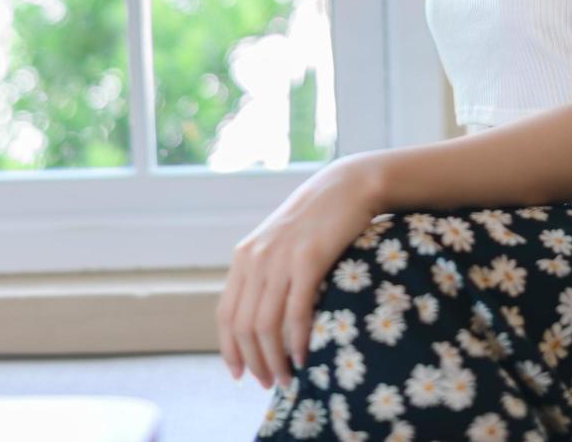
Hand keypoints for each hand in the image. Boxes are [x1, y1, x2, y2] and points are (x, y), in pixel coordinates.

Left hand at [216, 152, 383, 389]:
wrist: (346, 187)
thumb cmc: (317, 221)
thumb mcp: (280, 244)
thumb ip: (266, 273)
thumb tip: (260, 318)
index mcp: (244, 257)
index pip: (225, 314)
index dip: (230, 349)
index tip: (239, 374)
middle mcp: (255, 258)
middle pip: (243, 326)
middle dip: (253, 362)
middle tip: (269, 384)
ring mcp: (280, 259)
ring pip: (266, 325)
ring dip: (274, 359)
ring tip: (287, 378)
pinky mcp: (308, 259)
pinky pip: (296, 311)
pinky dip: (297, 340)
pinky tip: (304, 356)